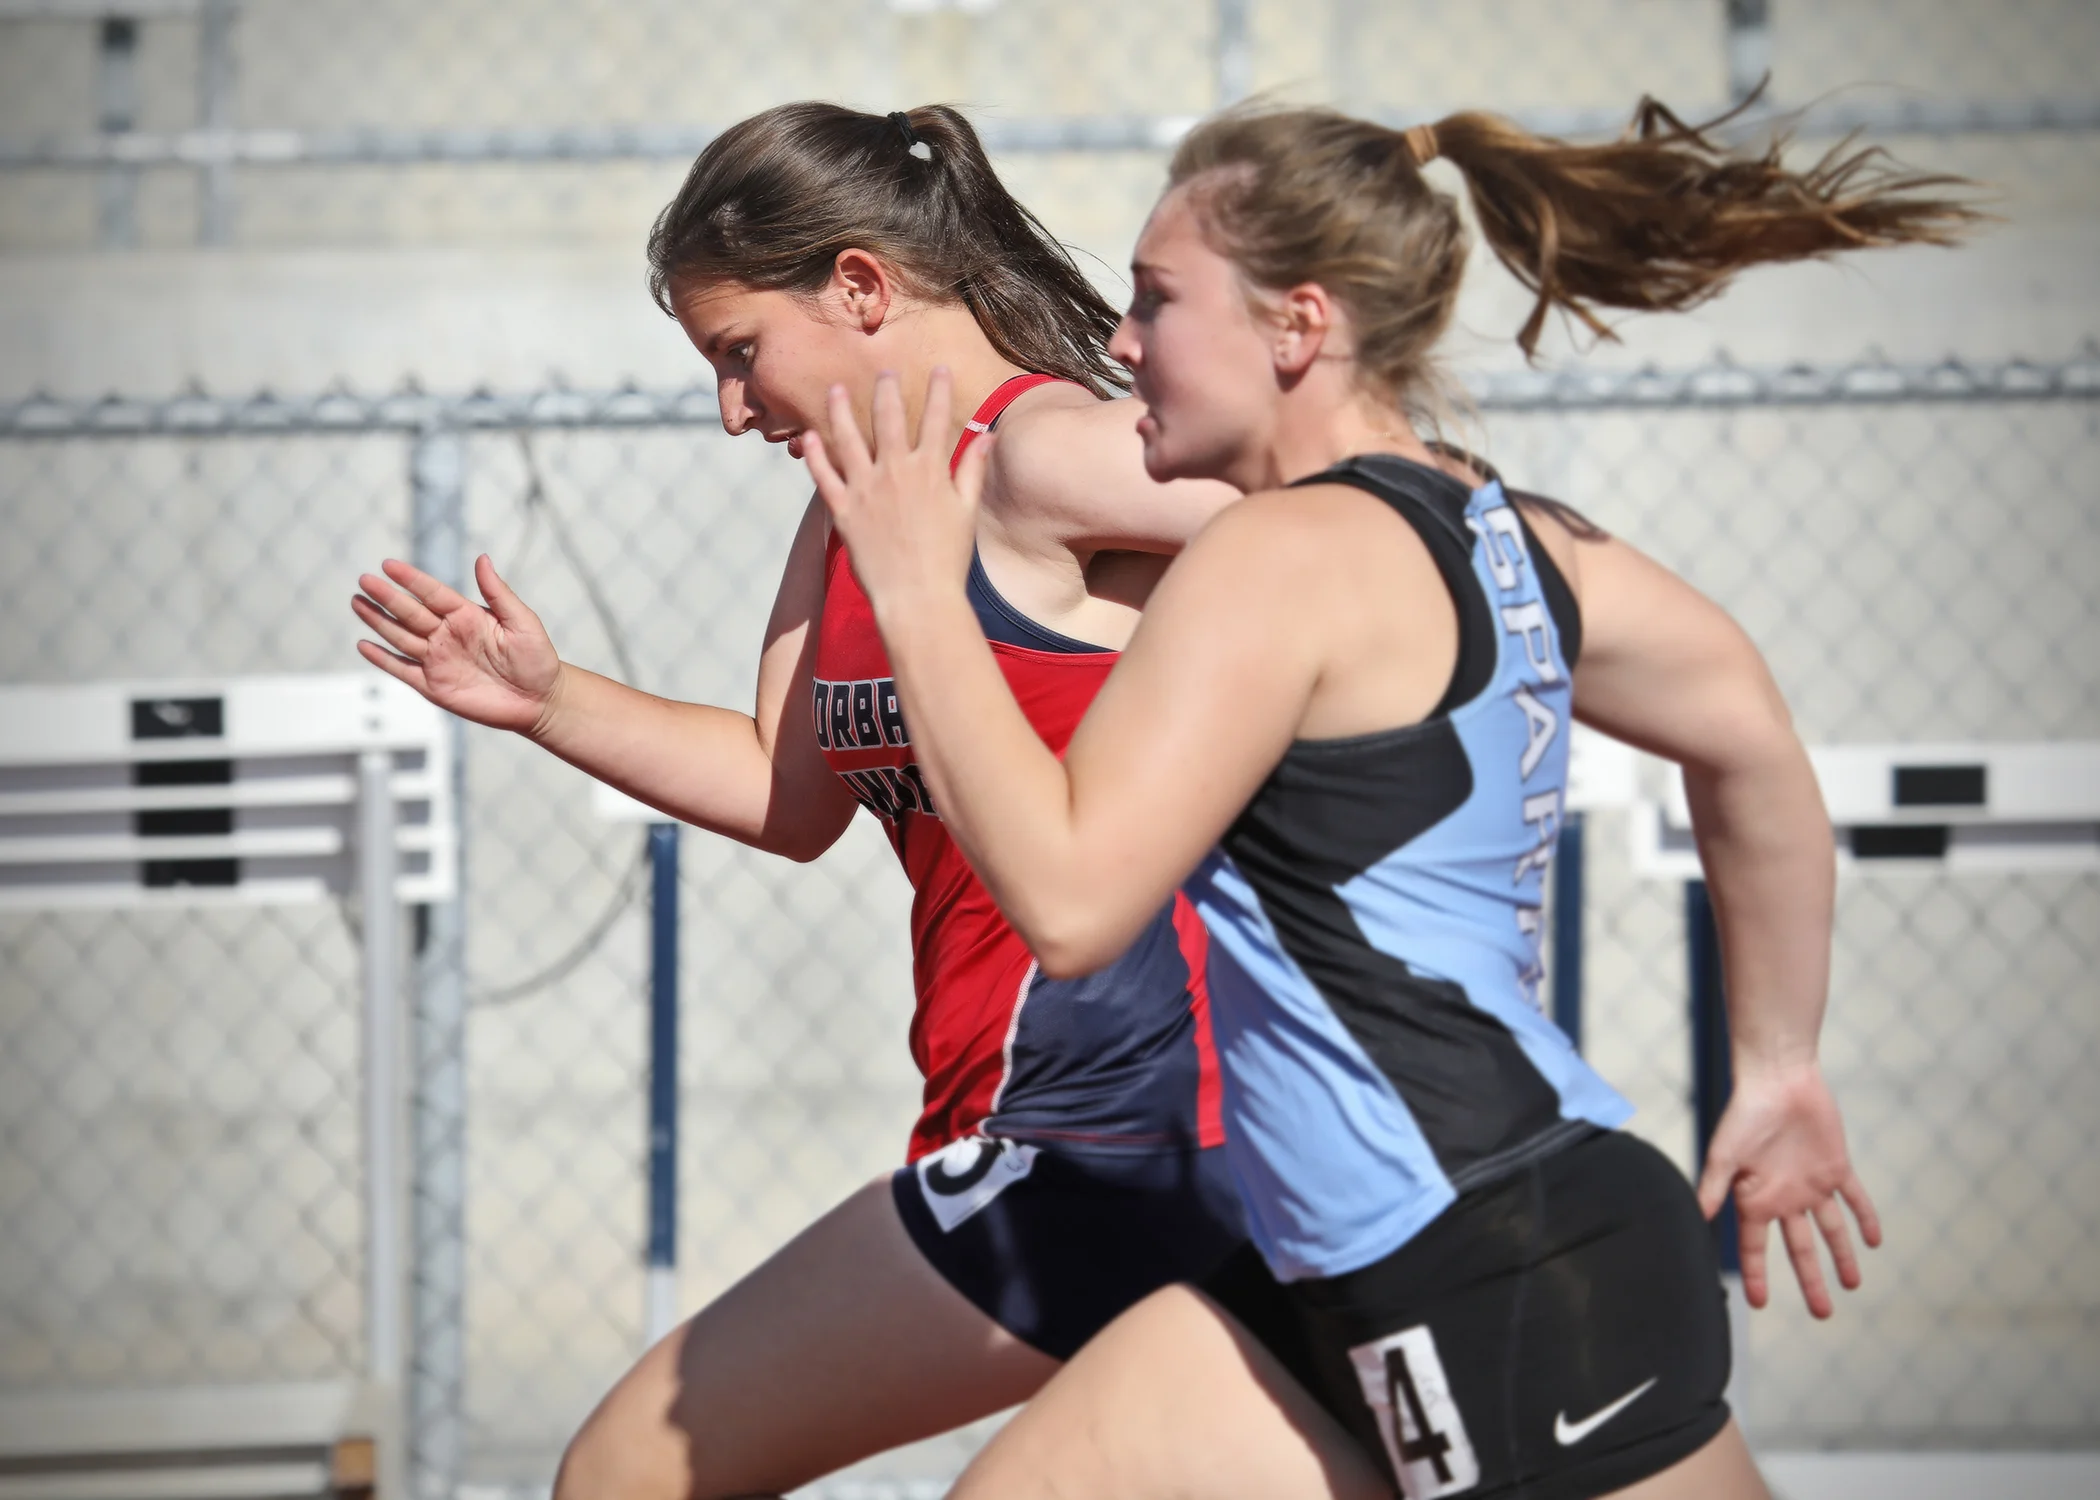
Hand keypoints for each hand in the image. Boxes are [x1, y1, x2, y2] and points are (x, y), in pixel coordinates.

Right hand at [352, 554, 563, 734]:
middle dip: (386, 597)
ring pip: (401, 637)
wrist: (539, 700)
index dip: (411, 579)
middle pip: (410, 613)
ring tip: (357, 602)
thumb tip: (482, 558)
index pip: (433, 593)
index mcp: (467, 615)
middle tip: (364, 580)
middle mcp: (447, 634)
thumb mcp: (522, 622)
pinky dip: (383, 659)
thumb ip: (499, 593)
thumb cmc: (537, 658)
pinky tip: (364, 645)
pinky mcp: (434, 686)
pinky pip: (403, 670)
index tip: (389, 565)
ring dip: (378, 621)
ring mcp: (438, 660)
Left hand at [801, 368, 985, 614]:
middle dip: (887, 389)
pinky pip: (824, 477)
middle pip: (888, 418)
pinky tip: (808, 437)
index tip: (940, 368)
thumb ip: (972, 470)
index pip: (936, 419)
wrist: (917, 598)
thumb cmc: (948, 559)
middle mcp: (894, 472)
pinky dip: (814, 456)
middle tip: (884, 371)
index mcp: (929, 470)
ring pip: (848, 438)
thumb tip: (986, 436)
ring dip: (840, 410)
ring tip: (836, 390)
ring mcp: (865, 489)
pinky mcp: (843, 511)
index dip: (939, 390)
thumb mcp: (967, 512)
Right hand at [1696, 1057, 1881, 1317]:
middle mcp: (1784, 1198)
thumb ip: (1713, 1187)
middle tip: (1823, 1314)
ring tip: (1851, 1285)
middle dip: (1811, 1281)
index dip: (1757, 1275)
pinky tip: (1873, 1240)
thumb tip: (1697, 1218)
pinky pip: (1855, 1200)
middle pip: (1800, 1249)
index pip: (1754, 1247)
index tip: (1759, 1304)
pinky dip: (1865, 1218)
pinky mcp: (1837, 1167)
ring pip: (1831, 1231)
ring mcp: (1812, 1184)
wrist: (1778, 1079)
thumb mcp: (1725, 1154)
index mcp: (1755, 1199)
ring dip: (1841, 1257)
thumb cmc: (1744, 1114)